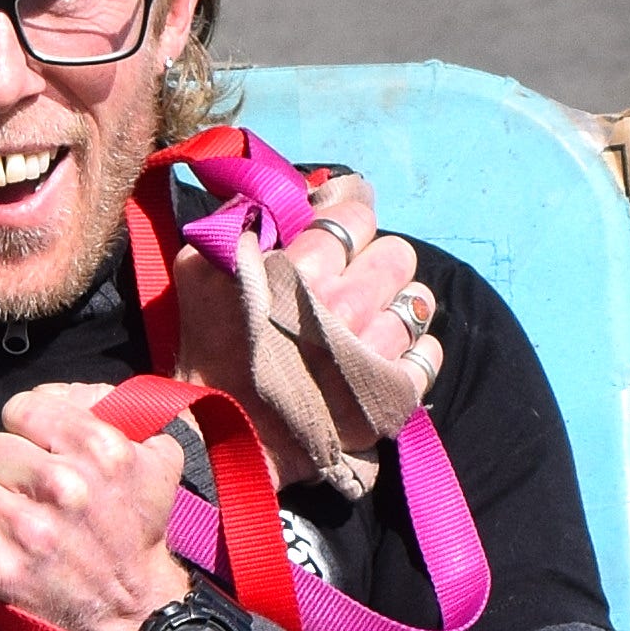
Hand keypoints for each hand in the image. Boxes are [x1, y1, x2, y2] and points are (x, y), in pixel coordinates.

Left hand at [0, 384, 186, 630]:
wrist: (136, 609)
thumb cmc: (138, 530)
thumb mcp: (156, 457)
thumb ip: (115, 408)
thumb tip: (65, 393)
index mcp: (99, 449)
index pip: (20, 408)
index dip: (23, 428)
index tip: (34, 450)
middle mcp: (62, 486)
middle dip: (0, 466)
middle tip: (19, 489)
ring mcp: (27, 531)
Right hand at [169, 165, 439, 486]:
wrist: (217, 437)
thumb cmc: (205, 350)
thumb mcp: (199, 268)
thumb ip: (238, 220)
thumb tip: (276, 193)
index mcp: (302, 269)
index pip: (356, 212)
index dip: (350, 213)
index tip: (342, 225)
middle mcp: (345, 305)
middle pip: (397, 252)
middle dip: (375, 260)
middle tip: (354, 279)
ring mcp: (372, 352)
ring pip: (418, 301)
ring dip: (395, 304)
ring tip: (371, 318)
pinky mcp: (390, 397)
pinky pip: (429, 354)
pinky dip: (417, 349)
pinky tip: (389, 351)